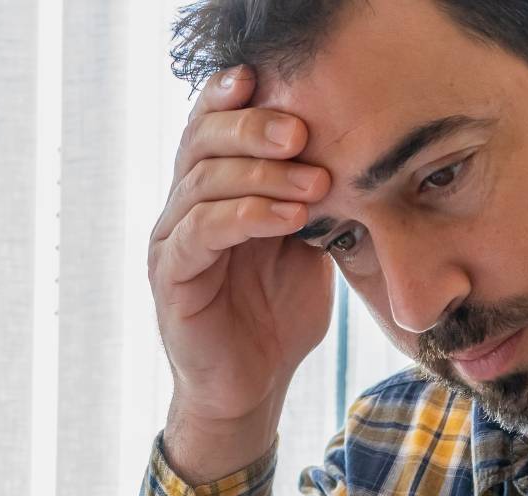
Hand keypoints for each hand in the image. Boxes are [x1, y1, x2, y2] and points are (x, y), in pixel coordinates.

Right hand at [148, 66, 334, 481]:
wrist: (252, 388)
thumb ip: (312, 197)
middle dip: (254, 127)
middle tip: (303, 130)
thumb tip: (355, 149)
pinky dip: (248, 216)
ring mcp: (172, 241)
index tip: (271, 75)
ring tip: (314, 180)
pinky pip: (204, 231)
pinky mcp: (172, 278)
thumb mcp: (307, 245)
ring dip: (262, 173)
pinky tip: (291, 217)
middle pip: (201, 140)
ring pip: (203, 181)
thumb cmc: (277, 315)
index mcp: (212, 190)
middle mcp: (183, 207)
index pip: (212, 125)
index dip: (233, 96)